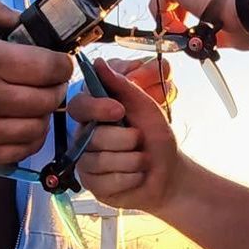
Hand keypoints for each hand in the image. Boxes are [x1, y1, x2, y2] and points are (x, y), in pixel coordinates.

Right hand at [0, 0, 72, 164]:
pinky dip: (30, 139)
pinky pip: (20, 151)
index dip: (61, 63)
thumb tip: (22, 21)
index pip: (48, 67)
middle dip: (55, 87)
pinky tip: (22, 124)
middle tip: (48, 80)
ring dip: (44, 114)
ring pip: (38, 127)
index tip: (57, 61)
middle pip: (48, 98)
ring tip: (35, 103)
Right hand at [69, 59, 182, 212]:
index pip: (78, 107)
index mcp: (94, 116)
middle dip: (127, 140)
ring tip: (141, 159)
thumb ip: (122, 86)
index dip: (97, 108)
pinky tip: (137, 176)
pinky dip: (130, 178)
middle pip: (93, 137)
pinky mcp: (93, 186)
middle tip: (140, 141)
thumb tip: (98, 62)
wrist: (169, 172)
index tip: (120, 110)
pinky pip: (107, 181)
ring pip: (101, 161)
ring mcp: (86, 164)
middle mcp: (84, 138)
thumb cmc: (156, 138)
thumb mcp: (145, 106)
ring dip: (132, 160)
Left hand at [153, 0, 248, 51]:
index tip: (197, 25)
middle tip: (187, 31)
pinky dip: (163, 18)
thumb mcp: (233, 17)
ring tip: (183, 33)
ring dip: (172, 16)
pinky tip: (176, 31)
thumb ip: (217, 26)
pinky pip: (159, 1)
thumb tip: (211, 39)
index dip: (191, 9)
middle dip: (181, 12)